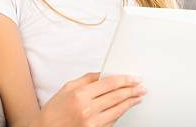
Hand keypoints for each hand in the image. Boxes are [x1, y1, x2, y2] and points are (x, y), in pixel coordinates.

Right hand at [32, 72, 146, 126]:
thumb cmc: (54, 110)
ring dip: (130, 102)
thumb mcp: (68, 87)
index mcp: (80, 94)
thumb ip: (88, 78)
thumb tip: (105, 73)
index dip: (125, 80)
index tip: (134, 78)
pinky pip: (112, 122)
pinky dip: (120, 114)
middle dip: (132, 90)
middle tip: (141, 87)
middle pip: (117, 96)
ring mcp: (91, 123)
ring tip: (138, 97)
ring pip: (118, 110)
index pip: (110, 83)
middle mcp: (87, 109)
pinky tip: (125, 108)